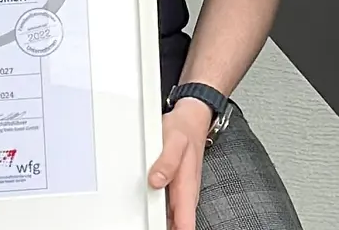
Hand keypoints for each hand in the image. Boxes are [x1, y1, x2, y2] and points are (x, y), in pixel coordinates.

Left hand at [148, 102, 213, 229]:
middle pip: (180, 225)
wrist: (191, 120)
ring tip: (148, 225)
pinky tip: (151, 218)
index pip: (186, 222)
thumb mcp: (174, 141)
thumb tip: (156, 181)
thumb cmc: (183, 130)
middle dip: (166, 229)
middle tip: (147, 228)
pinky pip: (169, 210)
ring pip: (174, 220)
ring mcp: (182, 192)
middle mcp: (186, 193)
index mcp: (187, 186)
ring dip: (164, 225)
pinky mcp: (176, 189)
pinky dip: (163, 218)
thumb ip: (166, 161)